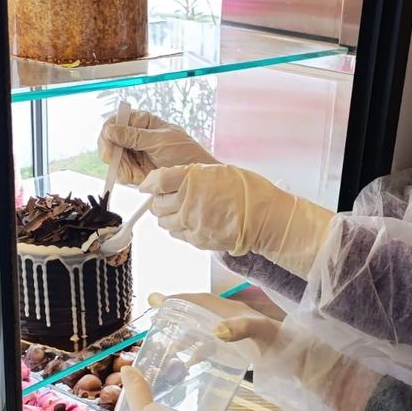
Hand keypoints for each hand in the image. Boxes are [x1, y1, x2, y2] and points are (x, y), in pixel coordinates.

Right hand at [98, 109, 218, 185]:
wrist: (195, 176)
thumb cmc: (185, 153)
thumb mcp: (161, 141)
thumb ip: (135, 136)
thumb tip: (110, 130)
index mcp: (143, 121)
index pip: (116, 121)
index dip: (108, 132)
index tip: (108, 146)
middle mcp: (135, 135)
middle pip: (110, 140)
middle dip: (113, 154)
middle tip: (119, 165)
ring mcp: (134, 152)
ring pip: (113, 158)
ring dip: (122, 167)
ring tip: (138, 173)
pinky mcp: (135, 168)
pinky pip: (121, 171)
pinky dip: (127, 176)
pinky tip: (139, 177)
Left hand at [141, 165, 335, 277]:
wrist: (264, 218)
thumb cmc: (248, 191)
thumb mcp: (219, 170)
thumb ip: (193, 175)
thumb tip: (174, 179)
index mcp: (192, 179)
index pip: (157, 181)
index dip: (149, 184)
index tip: (147, 186)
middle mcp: (187, 202)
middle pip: (156, 204)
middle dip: (159, 201)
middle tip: (167, 198)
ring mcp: (190, 223)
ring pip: (164, 222)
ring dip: (168, 216)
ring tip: (181, 211)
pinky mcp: (197, 240)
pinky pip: (177, 235)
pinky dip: (179, 229)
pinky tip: (191, 222)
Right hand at [148, 292, 281, 356]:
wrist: (301, 360)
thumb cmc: (282, 344)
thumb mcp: (263, 332)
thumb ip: (242, 327)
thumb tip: (215, 330)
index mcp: (233, 310)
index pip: (201, 300)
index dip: (179, 298)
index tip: (157, 300)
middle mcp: (231, 318)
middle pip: (198, 312)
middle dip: (177, 315)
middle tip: (156, 322)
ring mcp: (235, 332)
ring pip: (203, 329)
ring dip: (185, 335)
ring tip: (167, 346)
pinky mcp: (239, 347)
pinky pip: (212, 345)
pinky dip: (198, 350)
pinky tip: (190, 362)